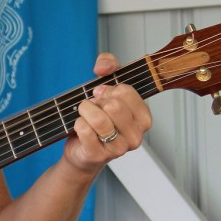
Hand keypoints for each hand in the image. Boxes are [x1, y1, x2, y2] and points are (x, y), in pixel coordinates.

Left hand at [63, 52, 151, 173]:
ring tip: (84, 115)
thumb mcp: (107, 86)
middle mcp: (136, 135)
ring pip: (98, 119)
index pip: (126, 91)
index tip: (102, 95)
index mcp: (143, 117)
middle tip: (93, 107)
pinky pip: (84, 130)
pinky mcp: (99, 155)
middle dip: (96, 102)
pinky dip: (77, 124)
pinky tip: (80, 127)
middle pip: (113, 105)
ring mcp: (119, 148)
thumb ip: (110, 65)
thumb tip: (103, 67)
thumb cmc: (98, 118)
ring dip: (85, 112)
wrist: (81, 149)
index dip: (108, 89)